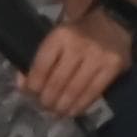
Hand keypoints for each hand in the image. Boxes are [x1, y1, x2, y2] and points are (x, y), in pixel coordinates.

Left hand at [22, 6, 131, 121]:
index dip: (33, 86)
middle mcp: (79, 46)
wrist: (111, 23)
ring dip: (62, 107)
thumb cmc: (77, 33)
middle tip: (44, 107)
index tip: (30, 95)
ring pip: (74, 91)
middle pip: (57, 82)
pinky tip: (72, 111)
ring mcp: (98, 57)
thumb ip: (38, 60)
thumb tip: (23, 85)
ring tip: (56, 112)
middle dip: (47, 100)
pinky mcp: (113, 67)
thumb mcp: (55, 39)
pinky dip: (80, 106)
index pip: (41, 67)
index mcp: (60, 36)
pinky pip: (92, 93)